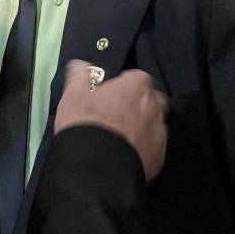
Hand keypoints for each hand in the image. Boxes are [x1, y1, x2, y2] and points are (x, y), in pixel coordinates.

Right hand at [55, 61, 167, 181]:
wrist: (98, 168)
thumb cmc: (86, 125)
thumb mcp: (73, 97)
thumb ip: (79, 77)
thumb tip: (79, 65)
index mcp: (135, 87)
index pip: (138, 77)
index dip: (127, 85)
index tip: (115, 93)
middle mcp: (153, 106)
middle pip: (153, 99)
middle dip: (141, 103)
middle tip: (121, 113)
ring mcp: (160, 133)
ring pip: (156, 123)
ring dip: (145, 125)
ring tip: (125, 135)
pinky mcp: (160, 157)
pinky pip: (156, 146)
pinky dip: (146, 147)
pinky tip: (130, 153)